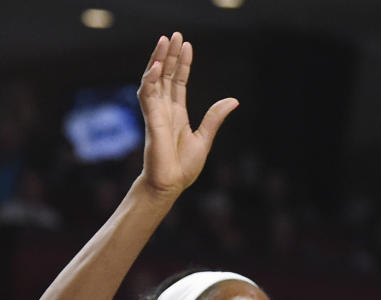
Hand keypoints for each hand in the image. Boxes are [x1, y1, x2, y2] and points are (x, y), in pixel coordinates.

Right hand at [136, 33, 237, 196]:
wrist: (171, 185)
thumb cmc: (184, 167)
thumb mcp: (205, 138)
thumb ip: (215, 117)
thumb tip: (233, 100)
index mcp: (177, 113)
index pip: (178, 82)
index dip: (182, 64)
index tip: (187, 45)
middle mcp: (164, 109)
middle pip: (166, 75)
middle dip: (169, 55)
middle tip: (174, 34)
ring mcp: (156, 113)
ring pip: (154, 79)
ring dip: (157, 60)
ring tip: (164, 41)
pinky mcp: (150, 119)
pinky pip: (147, 95)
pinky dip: (150, 79)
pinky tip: (156, 66)